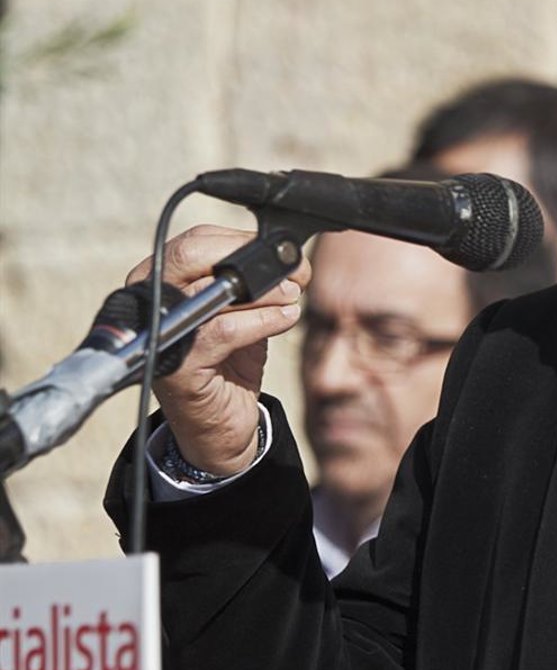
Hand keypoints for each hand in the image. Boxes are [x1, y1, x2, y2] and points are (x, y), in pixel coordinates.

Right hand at [126, 226, 309, 475]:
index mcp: (159, 278)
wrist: (220, 428)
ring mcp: (159, 331)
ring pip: (213, 291)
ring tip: (293, 298)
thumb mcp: (241, 314)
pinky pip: (225, 330)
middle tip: (295, 273)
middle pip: (194, 255)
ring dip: (266, 292)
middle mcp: (149, 299)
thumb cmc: (228, 364)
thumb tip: (290, 258)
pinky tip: (286, 318)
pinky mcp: (177, 364)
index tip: (288, 255)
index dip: (246, 241)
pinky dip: (263, 321)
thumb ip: (253, 284)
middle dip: (252, 258)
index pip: (197, 241)